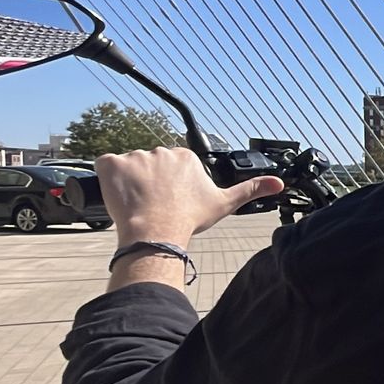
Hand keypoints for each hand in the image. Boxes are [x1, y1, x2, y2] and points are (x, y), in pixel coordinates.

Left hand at [97, 147, 285, 245]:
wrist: (157, 232)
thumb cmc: (189, 219)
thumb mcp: (224, 203)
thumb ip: (251, 189)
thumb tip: (279, 183)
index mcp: (185, 156)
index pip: (172, 166)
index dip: (170, 185)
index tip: (171, 200)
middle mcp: (160, 151)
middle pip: (150, 165)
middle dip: (150, 183)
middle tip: (154, 205)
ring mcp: (133, 157)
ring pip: (129, 168)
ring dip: (130, 183)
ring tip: (138, 206)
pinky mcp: (111, 164)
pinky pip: (104, 166)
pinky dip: (108, 179)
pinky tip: (118, 195)